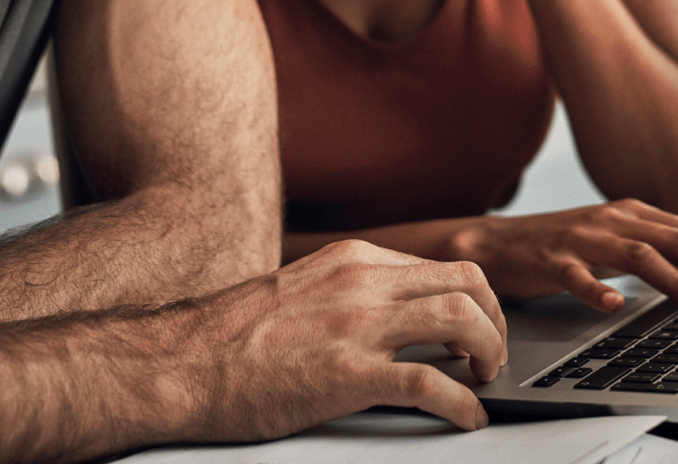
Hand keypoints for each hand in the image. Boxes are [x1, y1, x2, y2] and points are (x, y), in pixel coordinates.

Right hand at [170, 240, 506, 441]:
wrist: (183, 361)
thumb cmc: (233, 336)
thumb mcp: (302, 289)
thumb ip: (349, 292)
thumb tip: (392, 315)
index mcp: (353, 260)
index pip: (440, 266)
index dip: (473, 301)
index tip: (478, 328)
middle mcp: (363, 281)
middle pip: (465, 281)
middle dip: (493, 319)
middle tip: (490, 354)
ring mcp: (358, 325)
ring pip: (460, 319)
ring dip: (487, 351)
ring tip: (483, 379)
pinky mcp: (349, 374)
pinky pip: (431, 385)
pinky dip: (462, 404)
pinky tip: (465, 418)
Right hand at [444, 199, 677, 316]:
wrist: (497, 242)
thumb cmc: (562, 245)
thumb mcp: (613, 238)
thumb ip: (654, 246)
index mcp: (631, 212)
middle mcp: (611, 219)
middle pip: (677, 241)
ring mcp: (581, 238)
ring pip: (639, 255)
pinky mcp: (551, 260)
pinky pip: (577, 275)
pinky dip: (597, 291)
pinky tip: (614, 306)